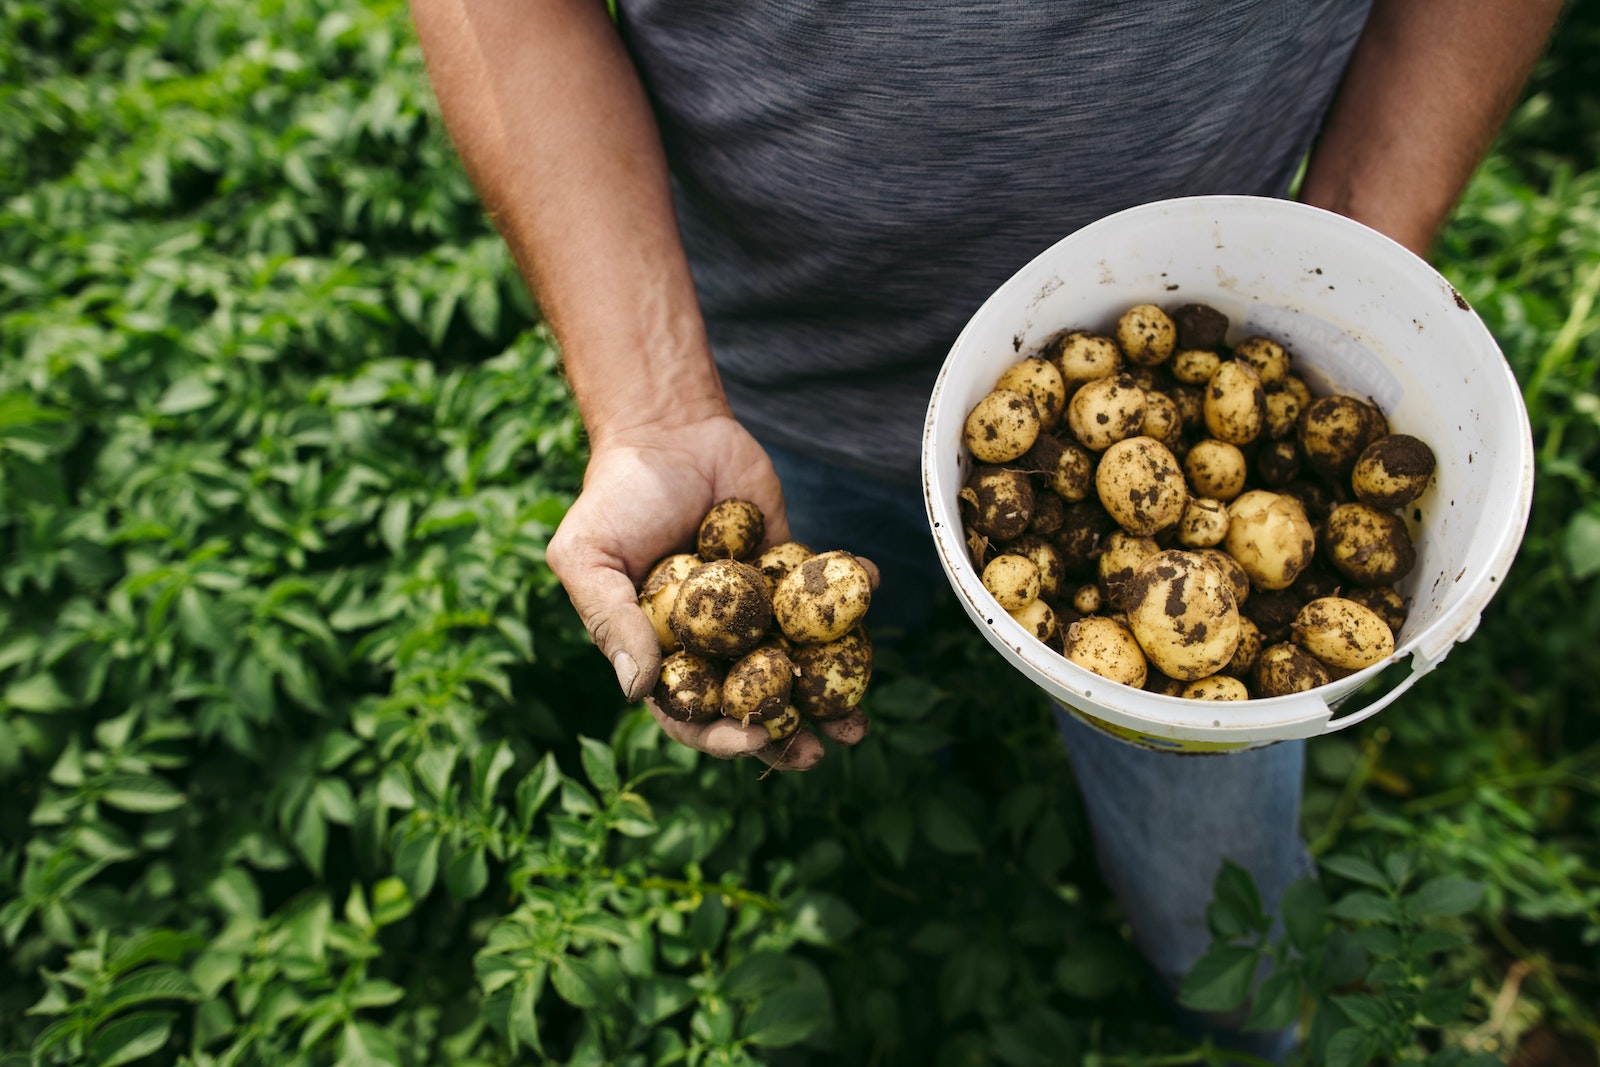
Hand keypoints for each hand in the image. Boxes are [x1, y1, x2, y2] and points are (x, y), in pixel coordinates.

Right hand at [546, 413, 868, 768]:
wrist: (664, 428)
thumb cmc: (613, 496)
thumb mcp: (588, 558)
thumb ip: (612, 621)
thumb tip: (638, 691)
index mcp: (663, 653)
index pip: (691, 712)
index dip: (721, 735)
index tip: (754, 739)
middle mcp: (713, 642)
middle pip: (754, 703)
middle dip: (790, 733)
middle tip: (825, 746)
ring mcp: (755, 610)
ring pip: (798, 664)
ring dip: (832, 691)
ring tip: (860, 715)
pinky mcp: (788, 571)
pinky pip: (824, 594)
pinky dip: (851, 593)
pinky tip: (872, 583)